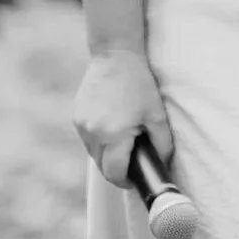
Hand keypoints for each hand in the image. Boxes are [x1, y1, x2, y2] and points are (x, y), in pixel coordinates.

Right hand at [72, 48, 172, 186]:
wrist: (115, 56)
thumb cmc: (139, 85)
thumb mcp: (157, 115)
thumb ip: (162, 145)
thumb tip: (161, 165)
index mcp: (114, 135)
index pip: (114, 174)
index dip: (126, 182)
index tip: (135, 179)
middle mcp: (93, 133)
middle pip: (102, 168)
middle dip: (117, 171)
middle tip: (133, 163)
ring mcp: (81, 125)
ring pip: (94, 155)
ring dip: (107, 156)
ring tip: (124, 143)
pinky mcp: (76, 117)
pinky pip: (88, 140)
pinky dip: (100, 141)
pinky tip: (112, 128)